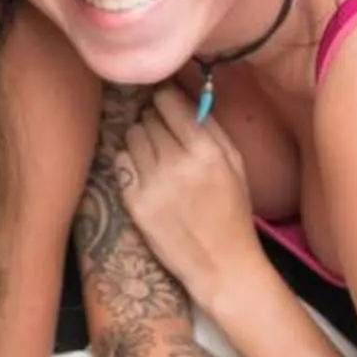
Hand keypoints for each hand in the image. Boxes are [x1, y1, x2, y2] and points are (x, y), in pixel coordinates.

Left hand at [115, 86, 266, 310]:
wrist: (220, 264)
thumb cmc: (232, 211)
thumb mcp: (236, 164)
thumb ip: (211, 127)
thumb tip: (186, 93)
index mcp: (206, 153)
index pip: (169, 102)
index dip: (166, 97)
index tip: (167, 101)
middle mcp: (176, 165)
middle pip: (148, 117)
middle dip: (155, 118)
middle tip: (165, 131)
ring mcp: (152, 185)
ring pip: (132, 135)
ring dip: (142, 137)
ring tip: (157, 153)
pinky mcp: (134, 203)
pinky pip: (121, 161)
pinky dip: (131, 160)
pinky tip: (147, 172)